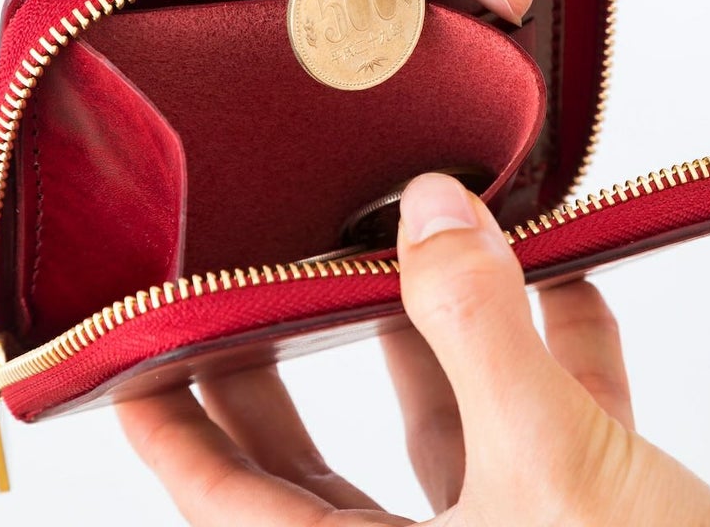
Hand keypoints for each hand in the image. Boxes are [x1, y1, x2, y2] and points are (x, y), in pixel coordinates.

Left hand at [117, 174, 709, 524]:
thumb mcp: (552, 468)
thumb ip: (482, 330)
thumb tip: (433, 213)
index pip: (224, 497)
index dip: (169, 420)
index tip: (128, 349)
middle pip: (314, 458)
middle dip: (289, 356)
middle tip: (256, 276)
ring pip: (436, 423)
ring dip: (436, 329)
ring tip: (411, 241)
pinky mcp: (581, 515)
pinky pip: (545, 416)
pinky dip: (555, 344)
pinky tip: (568, 275)